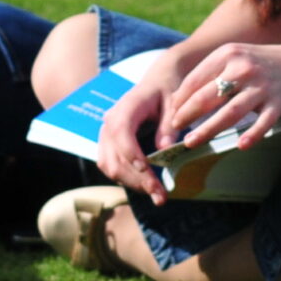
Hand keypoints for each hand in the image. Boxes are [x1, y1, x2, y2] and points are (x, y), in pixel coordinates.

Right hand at [96, 67, 178, 199]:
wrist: (157, 84)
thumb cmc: (166, 92)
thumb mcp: (174, 104)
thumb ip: (169, 125)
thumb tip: (164, 150)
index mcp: (125, 108)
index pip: (121, 134)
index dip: (132, 155)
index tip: (148, 172)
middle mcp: (109, 123)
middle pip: (114, 157)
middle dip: (137, 179)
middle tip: (161, 196)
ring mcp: (106, 136)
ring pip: (110, 166)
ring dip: (132, 183)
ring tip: (157, 196)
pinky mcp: (108, 146)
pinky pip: (111, 166)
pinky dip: (127, 179)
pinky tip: (147, 187)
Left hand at [164, 40, 280, 157]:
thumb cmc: (263, 63)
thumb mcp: (236, 57)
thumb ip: (210, 73)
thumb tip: (179, 98)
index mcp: (228, 54)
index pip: (196, 80)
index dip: (180, 100)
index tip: (170, 116)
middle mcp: (244, 68)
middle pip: (208, 96)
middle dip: (187, 115)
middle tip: (174, 130)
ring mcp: (263, 86)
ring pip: (230, 112)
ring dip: (208, 129)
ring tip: (191, 142)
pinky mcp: (280, 101)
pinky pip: (263, 122)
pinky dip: (252, 134)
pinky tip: (240, 145)